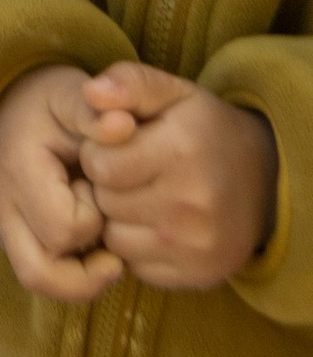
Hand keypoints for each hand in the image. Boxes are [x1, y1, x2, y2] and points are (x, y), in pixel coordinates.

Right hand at [0, 65, 122, 302]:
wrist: (13, 105)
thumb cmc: (50, 103)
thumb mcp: (73, 95)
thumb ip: (96, 112)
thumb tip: (124, 126)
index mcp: (17, 171)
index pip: (64, 227)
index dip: (95, 216)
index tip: (101, 187)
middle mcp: (1, 207)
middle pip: (42, 272)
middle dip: (87, 264)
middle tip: (111, 237)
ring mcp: (2, 228)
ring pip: (38, 282)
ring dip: (80, 279)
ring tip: (108, 254)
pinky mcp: (12, 240)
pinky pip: (42, 278)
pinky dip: (73, 276)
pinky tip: (95, 250)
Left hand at [77, 61, 278, 289]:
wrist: (266, 181)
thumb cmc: (203, 130)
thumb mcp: (172, 92)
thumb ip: (128, 82)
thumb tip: (90, 93)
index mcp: (180, 151)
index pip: (99, 165)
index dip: (98, 152)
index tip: (118, 147)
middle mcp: (191, 204)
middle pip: (105, 203)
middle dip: (107, 186)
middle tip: (131, 173)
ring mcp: (196, 246)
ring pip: (115, 239)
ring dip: (119, 219)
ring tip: (143, 197)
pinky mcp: (198, 275)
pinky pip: (137, 267)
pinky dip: (138, 248)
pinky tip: (157, 224)